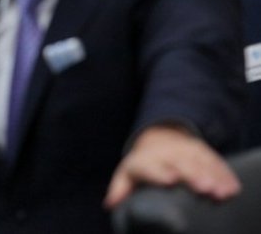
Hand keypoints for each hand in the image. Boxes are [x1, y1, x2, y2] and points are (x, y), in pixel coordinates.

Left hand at [103, 124, 240, 208]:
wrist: (159, 138)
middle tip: (205, 189)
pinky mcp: (202, 150)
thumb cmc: (143, 164)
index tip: (170, 180)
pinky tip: (232, 187)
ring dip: (213, 176)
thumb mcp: (127, 174)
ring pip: (200, 162)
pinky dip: (224, 173)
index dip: (159, 172)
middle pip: (181, 164)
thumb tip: (110, 203)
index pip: (150, 166)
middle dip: (193, 176)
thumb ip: (120, 188)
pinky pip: (215, 161)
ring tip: (221, 191)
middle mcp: (166, 153)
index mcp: (145, 160)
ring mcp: (186, 150)